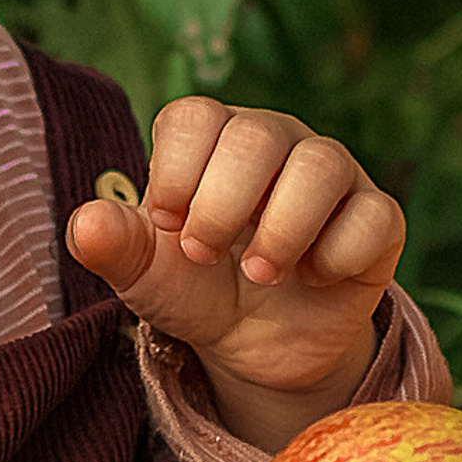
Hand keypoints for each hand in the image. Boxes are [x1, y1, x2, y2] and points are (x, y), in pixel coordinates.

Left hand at [65, 100, 405, 446]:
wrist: (255, 345)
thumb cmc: (196, 287)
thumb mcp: (146, 274)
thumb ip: (114, 245)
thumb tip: (85, 224)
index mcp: (215, 137)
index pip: (195, 116)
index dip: (175, 174)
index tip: (167, 225)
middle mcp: (277, 141)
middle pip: (257, 135)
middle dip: (222, 206)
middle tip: (205, 255)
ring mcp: (334, 175)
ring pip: (323, 165)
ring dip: (282, 229)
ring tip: (260, 274)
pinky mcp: (377, 219)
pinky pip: (374, 217)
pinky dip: (338, 256)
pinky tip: (314, 279)